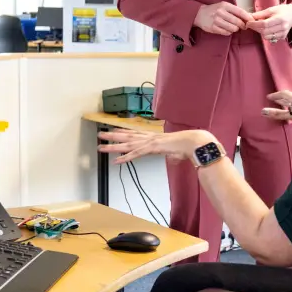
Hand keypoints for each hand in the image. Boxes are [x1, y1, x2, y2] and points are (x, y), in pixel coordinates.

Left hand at [98, 129, 215, 163]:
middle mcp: (149, 137)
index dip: (123, 132)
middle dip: (112, 136)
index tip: (113, 130)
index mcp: (153, 137)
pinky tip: (116, 161)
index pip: (134, 133)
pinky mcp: (151, 148)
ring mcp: (149, 142)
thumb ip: (173, 155)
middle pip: (127, 136)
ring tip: (101, 147)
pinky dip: (125, 158)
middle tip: (99, 135)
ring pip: (127, 144)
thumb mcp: (176, 152)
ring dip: (113, 146)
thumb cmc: (186, 146)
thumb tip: (176, 159)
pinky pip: (135, 154)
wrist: (192, 142)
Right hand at [194, 2, 253, 35]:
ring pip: (233, 28)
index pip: (240, 11)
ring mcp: (216, 20)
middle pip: (237, 21)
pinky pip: (226, 32)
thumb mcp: (224, 6)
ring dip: (235, 29)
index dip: (247, 17)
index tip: (252, 21)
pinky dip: (229, 32)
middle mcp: (220, 12)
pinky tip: (227, 29)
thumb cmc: (215, 10)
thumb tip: (248, 16)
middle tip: (243, 26)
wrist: (200, 14)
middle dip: (242, 25)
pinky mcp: (213, 28)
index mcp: (225, 5)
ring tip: (234, 27)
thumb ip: (235, 11)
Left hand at [246, 4, 291, 43]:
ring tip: (260, 26)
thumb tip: (249, 16)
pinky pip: (271, 39)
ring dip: (260, 32)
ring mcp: (283, 33)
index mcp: (279, 19)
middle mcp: (282, 27)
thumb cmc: (282, 10)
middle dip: (256, 29)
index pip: (264, 24)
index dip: (255, 24)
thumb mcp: (271, 9)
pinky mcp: (283, 37)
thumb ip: (260, 14)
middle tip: (252, 25)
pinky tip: (266, 29)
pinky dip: (266, 35)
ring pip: (267, 37)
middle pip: (265, 32)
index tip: (248, 23)